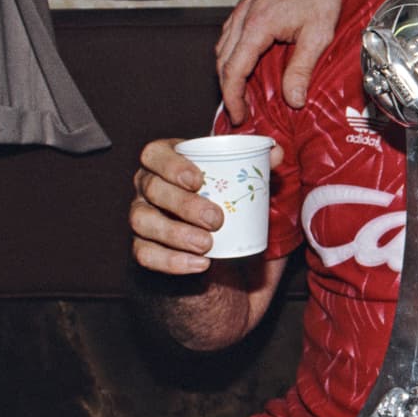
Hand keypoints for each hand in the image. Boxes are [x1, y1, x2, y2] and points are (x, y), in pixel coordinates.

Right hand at [130, 138, 283, 273]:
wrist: (223, 241)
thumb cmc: (228, 197)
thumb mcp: (243, 181)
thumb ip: (260, 165)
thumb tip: (276, 153)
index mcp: (166, 161)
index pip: (154, 154)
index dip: (170, 164)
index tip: (198, 180)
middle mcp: (147, 186)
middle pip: (152, 189)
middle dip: (183, 204)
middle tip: (216, 219)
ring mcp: (142, 216)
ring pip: (142, 221)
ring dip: (175, 233)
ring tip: (207, 245)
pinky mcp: (144, 246)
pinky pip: (145, 254)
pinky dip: (171, 261)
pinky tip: (200, 264)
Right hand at [215, 0, 349, 120]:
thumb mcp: (317, 35)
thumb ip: (301, 69)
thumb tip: (293, 99)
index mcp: (256, 26)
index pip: (233, 71)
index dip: (233, 98)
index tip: (238, 116)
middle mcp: (242, 17)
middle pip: (222, 62)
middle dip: (227, 90)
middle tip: (239, 111)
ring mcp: (242, 9)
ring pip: (222, 48)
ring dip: (227, 73)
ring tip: (240, 93)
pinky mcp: (246, 5)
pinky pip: (229, 35)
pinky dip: (231, 54)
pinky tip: (243, 63)